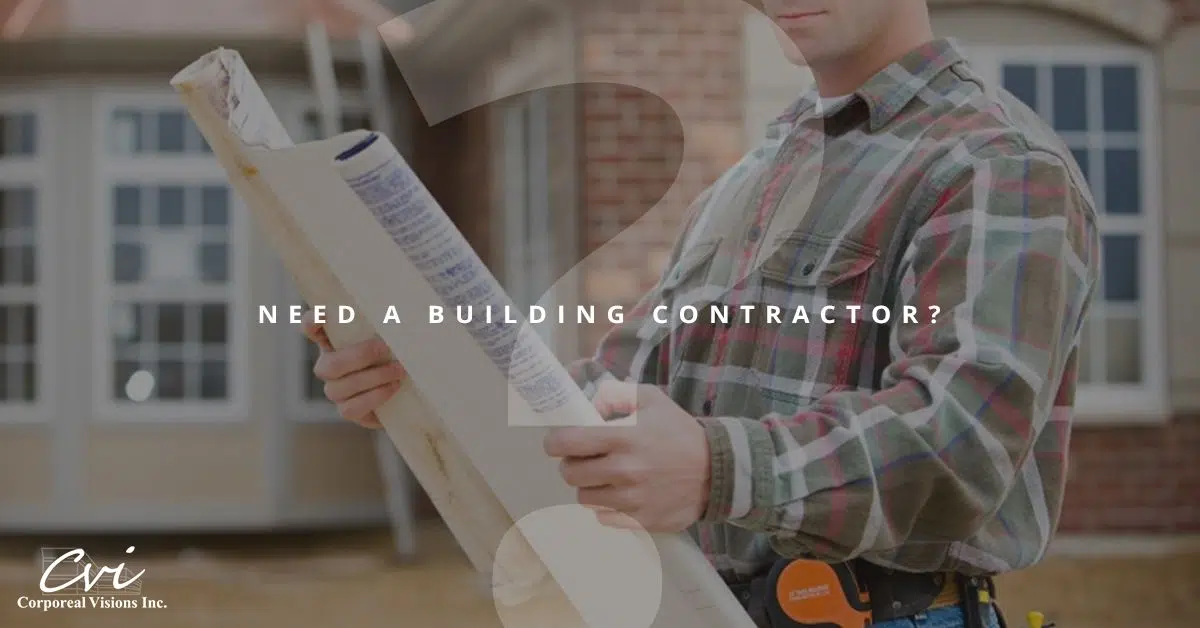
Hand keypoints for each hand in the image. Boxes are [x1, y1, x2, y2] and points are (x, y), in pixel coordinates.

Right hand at [302, 309, 406, 428]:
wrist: (408, 390)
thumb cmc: (395, 354)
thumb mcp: (390, 337)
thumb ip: (388, 324)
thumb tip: (401, 315)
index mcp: (334, 341)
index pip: (312, 330)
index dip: (312, 323)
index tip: (322, 315)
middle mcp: (329, 366)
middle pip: (328, 365)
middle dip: (361, 356)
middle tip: (386, 348)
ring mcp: (335, 390)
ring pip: (340, 388)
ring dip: (374, 377)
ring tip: (398, 371)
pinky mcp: (347, 410)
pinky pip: (350, 408)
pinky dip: (374, 397)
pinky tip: (393, 387)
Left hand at [543, 381, 710, 532]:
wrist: (716, 471)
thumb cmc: (679, 432)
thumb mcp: (651, 400)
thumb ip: (616, 394)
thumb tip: (586, 401)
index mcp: (624, 437)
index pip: (567, 443)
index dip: (555, 442)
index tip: (558, 442)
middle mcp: (624, 470)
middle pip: (570, 474)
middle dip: (572, 464)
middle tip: (584, 459)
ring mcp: (632, 500)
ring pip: (584, 498)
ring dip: (590, 487)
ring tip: (605, 477)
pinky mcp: (640, 521)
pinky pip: (604, 517)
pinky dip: (607, 507)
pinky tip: (621, 494)